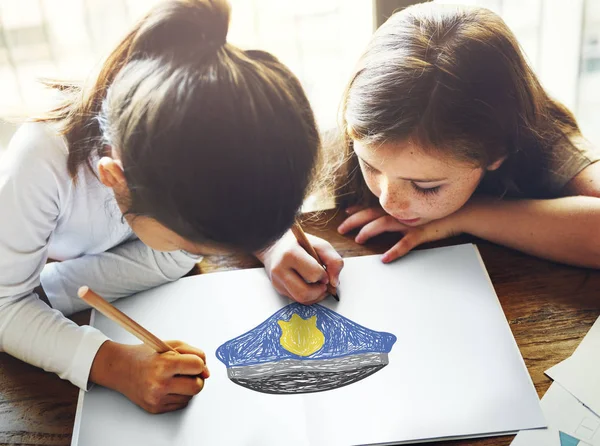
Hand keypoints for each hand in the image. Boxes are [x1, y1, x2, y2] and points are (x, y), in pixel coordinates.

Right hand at [90, 340, 209, 413]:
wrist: (120, 368)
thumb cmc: (146, 355)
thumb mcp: (170, 345)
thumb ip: (194, 354)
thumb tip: (206, 372)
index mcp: (164, 365)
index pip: (197, 366)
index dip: (199, 363)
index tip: (195, 362)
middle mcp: (159, 384)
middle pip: (197, 386)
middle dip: (197, 378)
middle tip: (188, 372)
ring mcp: (157, 398)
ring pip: (190, 396)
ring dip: (187, 386)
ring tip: (174, 377)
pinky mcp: (155, 408)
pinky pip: (180, 404)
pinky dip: (179, 395)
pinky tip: (169, 386)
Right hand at [256, 229, 343, 304]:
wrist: (277, 245)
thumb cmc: (301, 244)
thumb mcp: (320, 245)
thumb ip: (333, 260)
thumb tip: (334, 283)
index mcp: (291, 254)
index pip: (313, 274)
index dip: (324, 276)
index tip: (325, 272)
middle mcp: (280, 269)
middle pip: (304, 293)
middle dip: (319, 291)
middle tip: (323, 283)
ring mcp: (277, 281)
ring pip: (300, 299)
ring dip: (315, 296)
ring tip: (319, 286)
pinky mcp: (278, 289)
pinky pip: (297, 300)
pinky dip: (309, 297)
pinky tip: (311, 287)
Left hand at [338, 206, 463, 262]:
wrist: (460, 213)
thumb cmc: (436, 214)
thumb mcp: (414, 212)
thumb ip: (398, 214)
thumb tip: (383, 217)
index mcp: (397, 208)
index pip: (372, 207)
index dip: (357, 210)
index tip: (345, 213)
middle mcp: (400, 213)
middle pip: (371, 214)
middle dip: (354, 221)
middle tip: (341, 229)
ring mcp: (409, 222)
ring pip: (384, 224)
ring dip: (369, 231)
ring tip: (359, 239)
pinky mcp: (421, 233)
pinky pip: (405, 243)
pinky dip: (394, 250)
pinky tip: (385, 258)